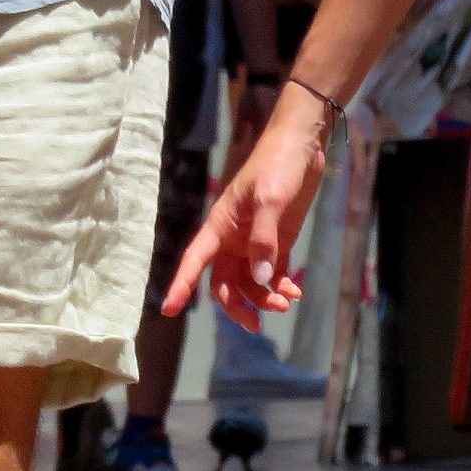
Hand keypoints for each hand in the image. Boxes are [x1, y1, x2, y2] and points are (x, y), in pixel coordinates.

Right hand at [162, 87, 336, 330]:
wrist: (301, 147)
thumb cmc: (276, 166)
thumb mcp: (269, 200)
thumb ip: (264, 239)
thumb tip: (259, 280)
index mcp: (221, 226)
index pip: (195, 260)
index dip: (181, 284)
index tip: (169, 309)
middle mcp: (233, 239)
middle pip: (225, 282)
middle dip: (238, 305)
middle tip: (257, 323)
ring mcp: (255, 241)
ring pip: (250, 282)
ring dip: (264, 297)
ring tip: (286, 302)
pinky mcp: (277, 241)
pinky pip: (273, 273)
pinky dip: (281, 286)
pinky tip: (294, 291)